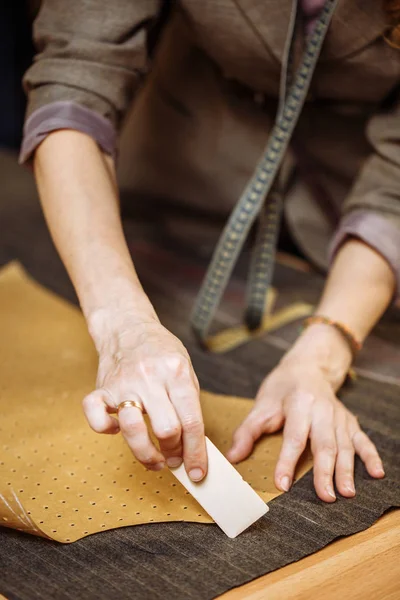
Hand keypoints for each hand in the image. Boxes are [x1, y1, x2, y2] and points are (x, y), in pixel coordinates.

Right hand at [82, 312, 206, 481]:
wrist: (128, 327)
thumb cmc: (161, 353)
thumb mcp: (185, 370)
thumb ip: (189, 405)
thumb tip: (193, 448)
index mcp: (177, 371)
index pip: (191, 421)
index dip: (196, 453)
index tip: (198, 473)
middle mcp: (150, 376)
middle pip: (167, 429)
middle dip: (174, 452)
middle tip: (175, 458)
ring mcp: (123, 382)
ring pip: (133, 429)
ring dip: (145, 453)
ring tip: (154, 458)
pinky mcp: (101, 388)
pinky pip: (96, 417)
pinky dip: (106, 430)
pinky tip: (117, 429)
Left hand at [227, 325, 384, 501]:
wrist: (308, 367)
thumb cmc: (283, 387)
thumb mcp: (262, 404)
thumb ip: (248, 431)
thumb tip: (234, 457)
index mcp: (299, 404)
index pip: (294, 437)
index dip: (287, 462)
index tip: (282, 484)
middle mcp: (323, 410)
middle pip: (325, 444)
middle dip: (325, 472)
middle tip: (326, 497)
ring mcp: (339, 416)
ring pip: (345, 445)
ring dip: (347, 470)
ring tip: (347, 493)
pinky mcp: (350, 422)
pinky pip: (362, 440)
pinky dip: (371, 456)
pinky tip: (376, 473)